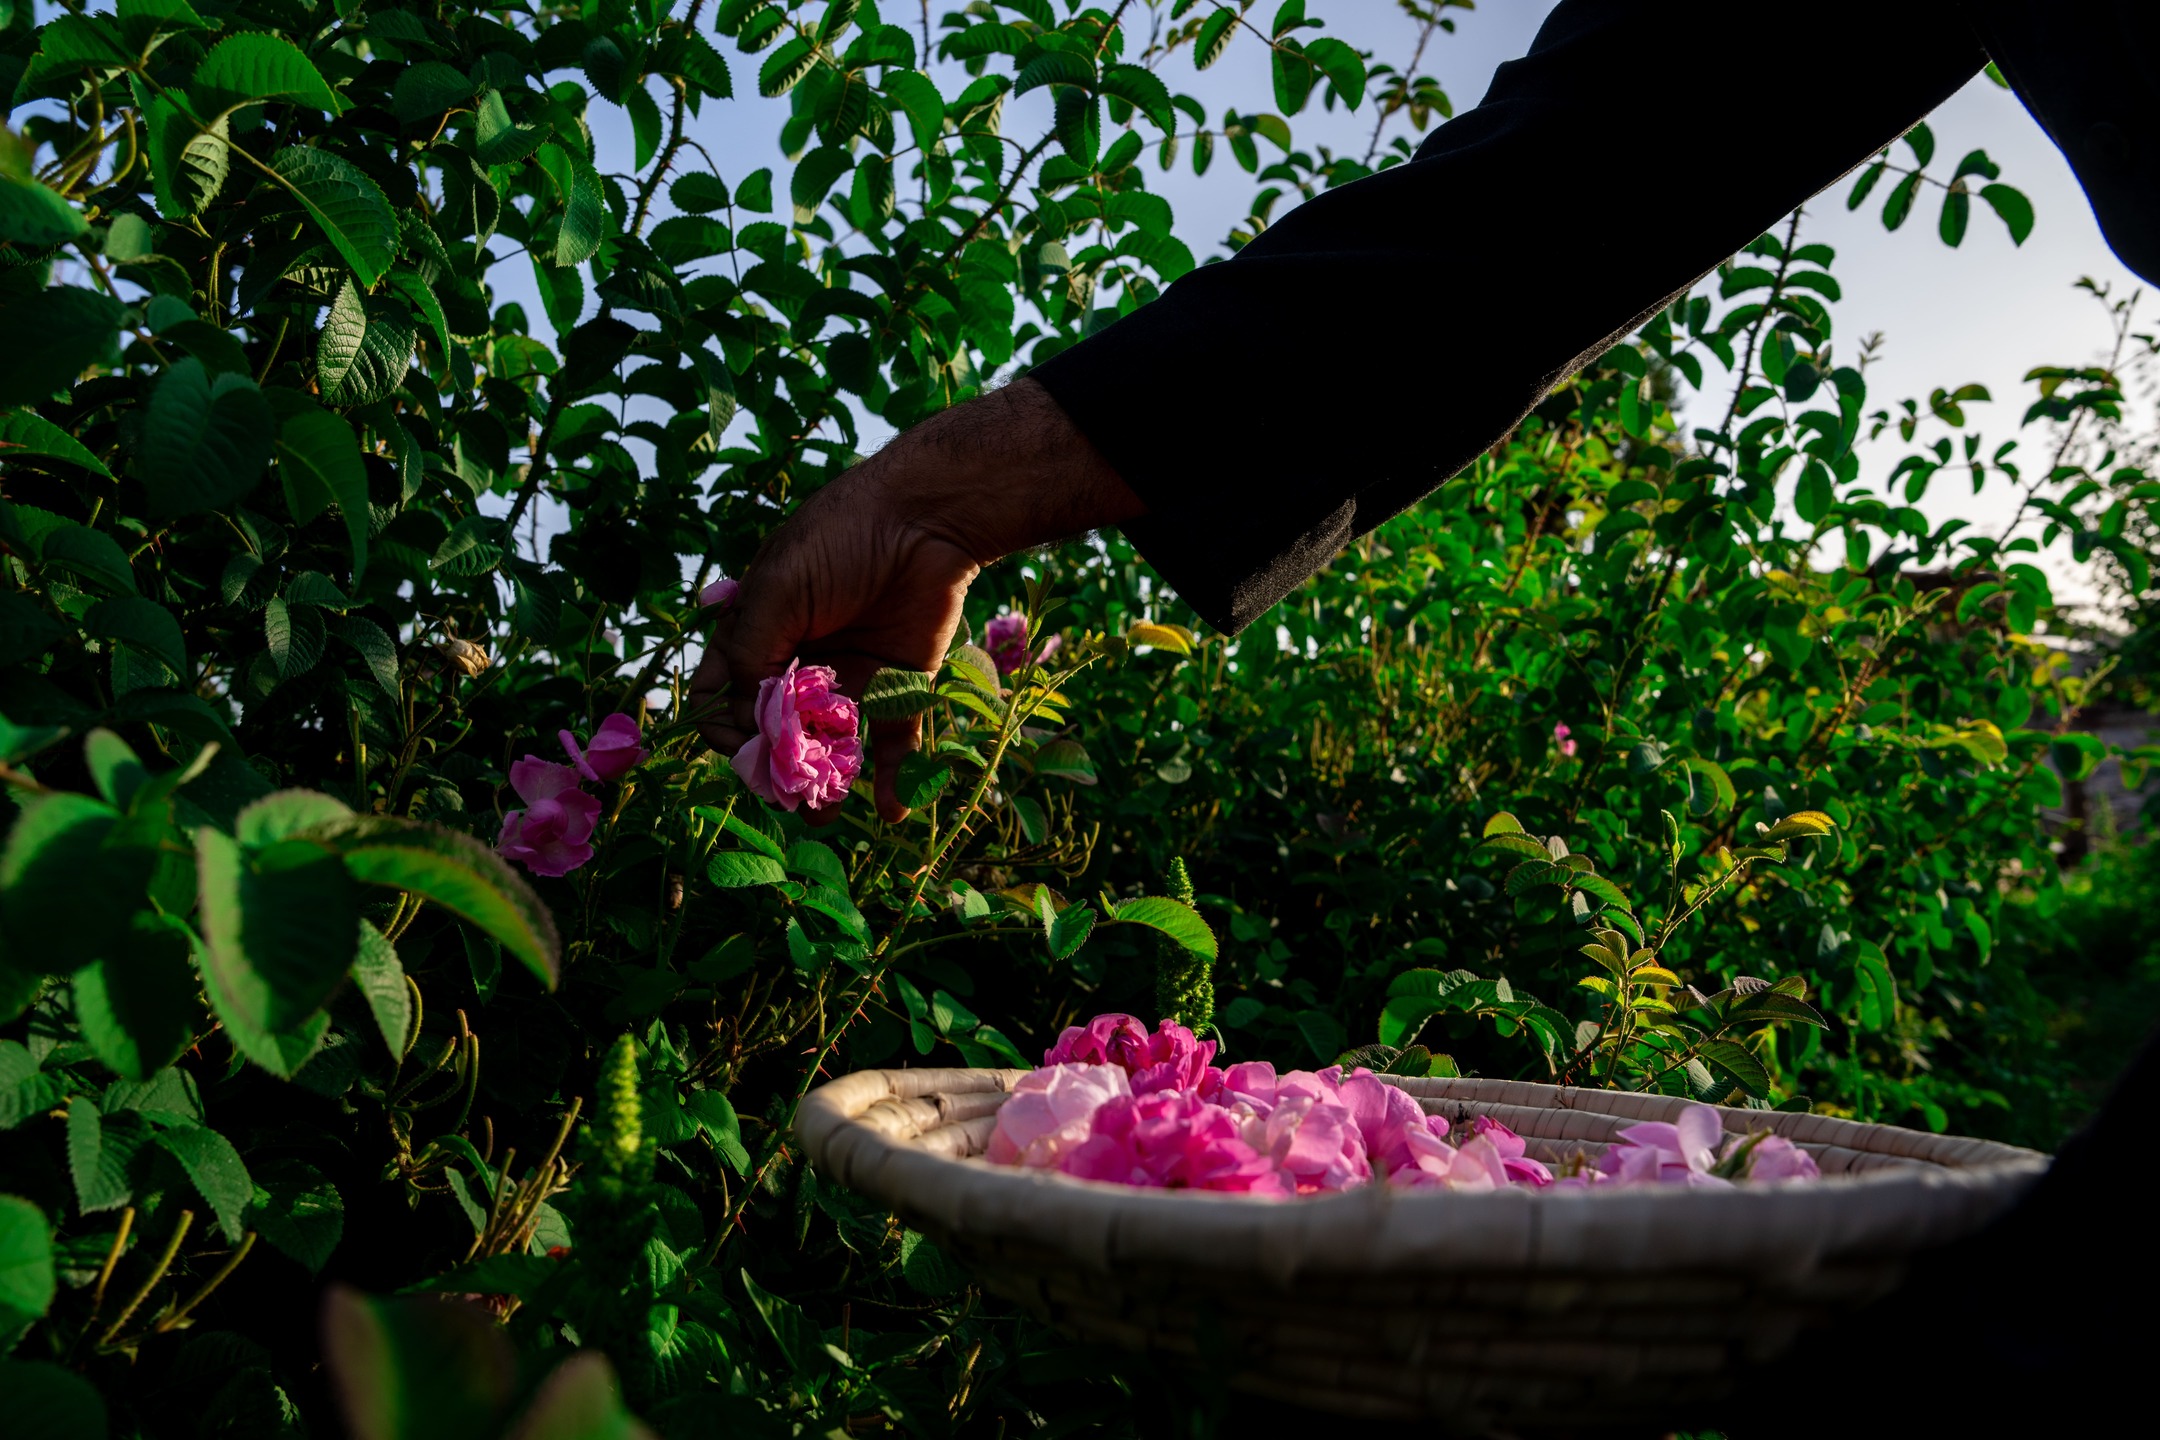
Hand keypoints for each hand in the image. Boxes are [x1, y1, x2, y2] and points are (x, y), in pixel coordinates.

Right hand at [688, 378, 1143, 822]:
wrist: (928, 515)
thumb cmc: (841, 537)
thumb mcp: (778, 587)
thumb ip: (750, 650)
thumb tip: (739, 716)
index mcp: (757, 631)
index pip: (723, 695)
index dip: (725, 726)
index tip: (745, 745)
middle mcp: (800, 661)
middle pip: (775, 730)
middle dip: (777, 767)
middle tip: (789, 792)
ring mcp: (850, 677)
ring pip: (830, 747)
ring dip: (826, 785)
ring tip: (825, 815)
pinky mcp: (902, 686)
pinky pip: (895, 743)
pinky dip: (894, 779)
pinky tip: (892, 808)